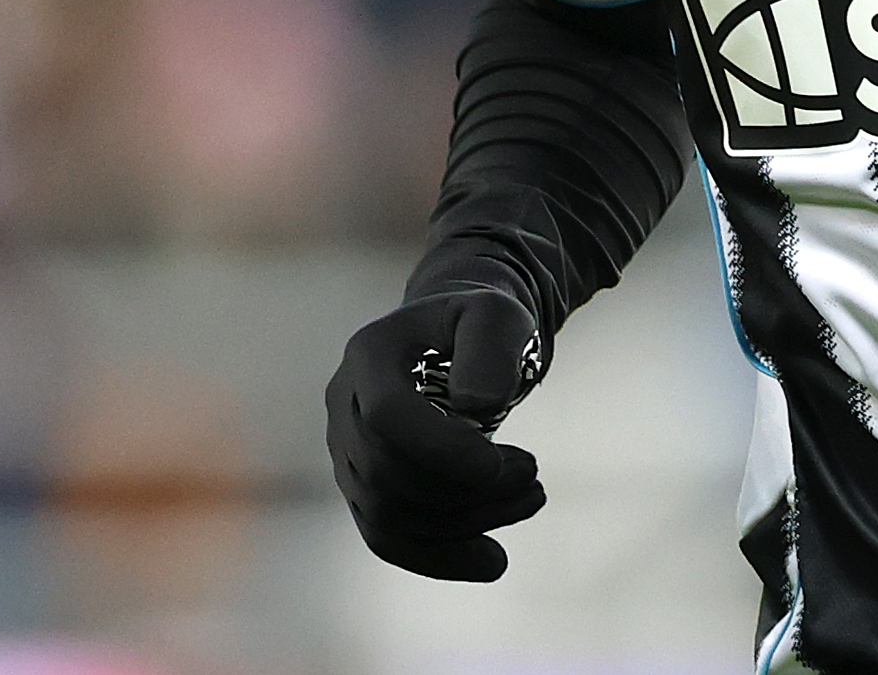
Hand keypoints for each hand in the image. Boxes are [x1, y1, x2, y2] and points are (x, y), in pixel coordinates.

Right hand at [325, 285, 549, 579]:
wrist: (458, 339)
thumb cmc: (481, 323)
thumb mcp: (499, 316)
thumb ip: (491, 347)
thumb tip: (476, 404)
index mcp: (369, 354)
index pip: (387, 416)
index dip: (443, 451)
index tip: (508, 466)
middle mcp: (343, 404)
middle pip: (388, 474)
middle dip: (467, 490)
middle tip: (534, 478)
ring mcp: (346, 450)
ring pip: (389, 513)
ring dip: (465, 522)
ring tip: (531, 499)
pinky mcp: (363, 487)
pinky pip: (388, 537)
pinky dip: (439, 556)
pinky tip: (492, 561)